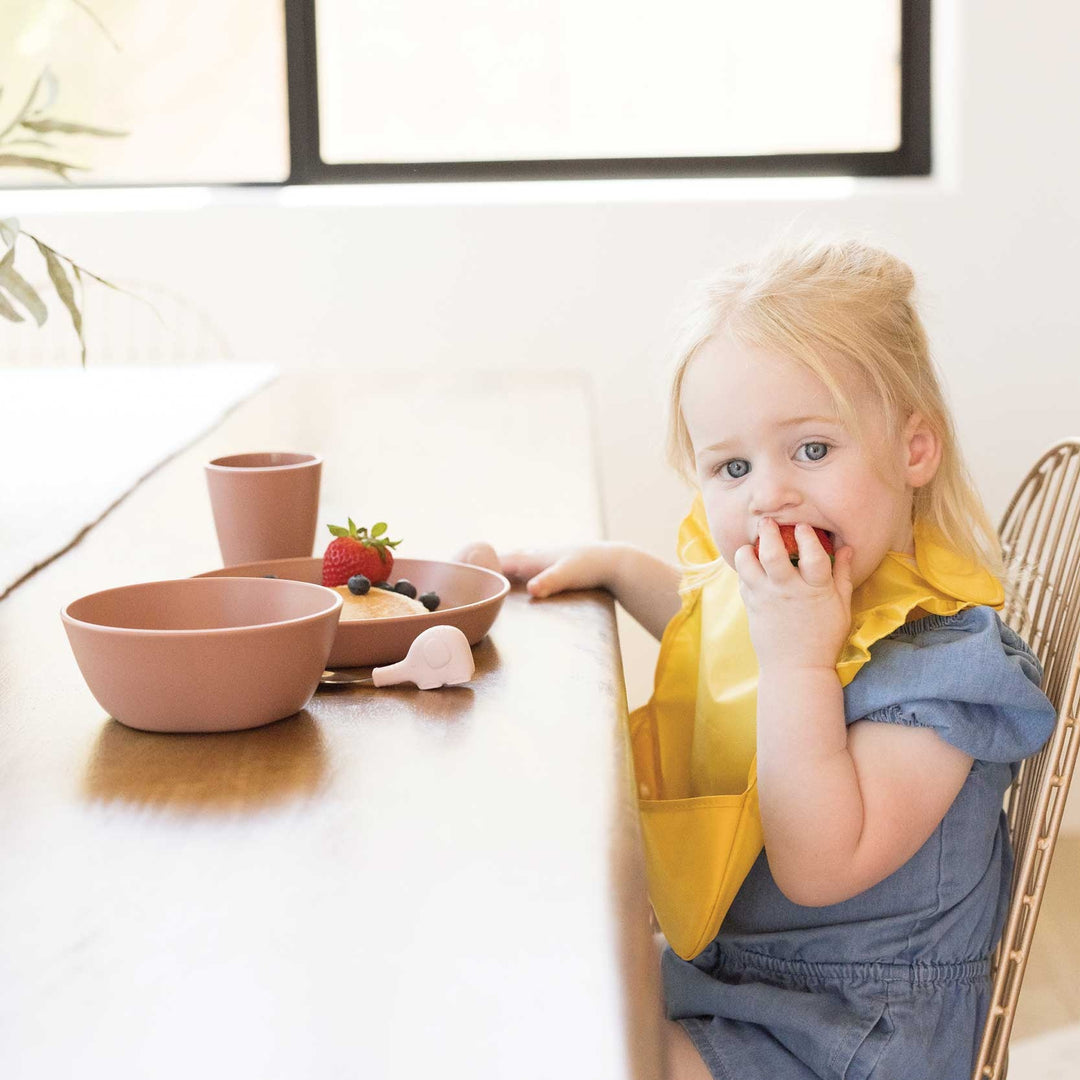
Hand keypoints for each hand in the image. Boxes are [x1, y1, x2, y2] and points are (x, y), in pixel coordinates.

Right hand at [455, 541, 610, 597]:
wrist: (610, 560)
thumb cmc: (588, 566)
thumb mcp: (568, 575)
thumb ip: (550, 581)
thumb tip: (532, 589)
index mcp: (528, 558)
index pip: (493, 562)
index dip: (473, 567)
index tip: (449, 574)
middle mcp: (528, 555)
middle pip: (494, 562)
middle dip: (476, 569)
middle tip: (451, 579)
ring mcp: (535, 558)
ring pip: (505, 563)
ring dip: (489, 570)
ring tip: (470, 580)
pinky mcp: (543, 565)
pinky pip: (516, 568)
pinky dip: (505, 573)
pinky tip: (503, 580)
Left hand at [733, 519, 853, 671]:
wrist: (797, 668)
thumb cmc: (824, 637)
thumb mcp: (841, 607)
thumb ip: (842, 575)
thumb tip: (847, 548)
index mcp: (816, 590)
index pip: (812, 555)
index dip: (807, 536)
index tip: (802, 526)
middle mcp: (788, 591)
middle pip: (773, 554)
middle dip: (768, 532)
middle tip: (767, 522)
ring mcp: (767, 598)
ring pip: (748, 565)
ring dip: (747, 550)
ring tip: (753, 545)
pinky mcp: (752, 606)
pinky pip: (742, 580)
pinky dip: (744, 569)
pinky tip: (751, 566)